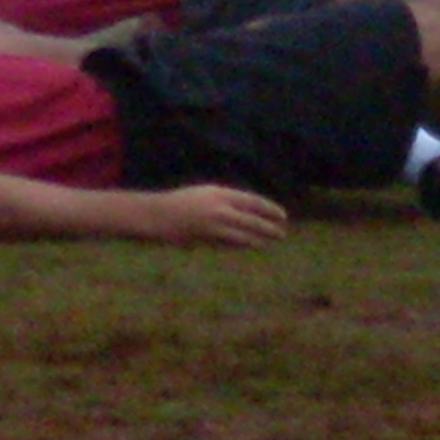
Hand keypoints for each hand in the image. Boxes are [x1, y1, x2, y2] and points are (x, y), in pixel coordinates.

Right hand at [159, 184, 287, 247]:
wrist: (157, 214)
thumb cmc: (182, 202)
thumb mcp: (205, 195)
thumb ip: (226, 203)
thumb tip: (248, 212)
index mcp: (219, 193)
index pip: (251, 200)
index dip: (268, 208)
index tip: (282, 215)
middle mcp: (218, 207)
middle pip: (250, 219)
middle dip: (268, 226)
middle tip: (282, 233)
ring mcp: (212, 224)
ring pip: (242, 234)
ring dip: (258, 239)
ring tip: (270, 242)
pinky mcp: (206, 239)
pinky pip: (229, 243)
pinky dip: (241, 244)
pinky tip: (251, 246)